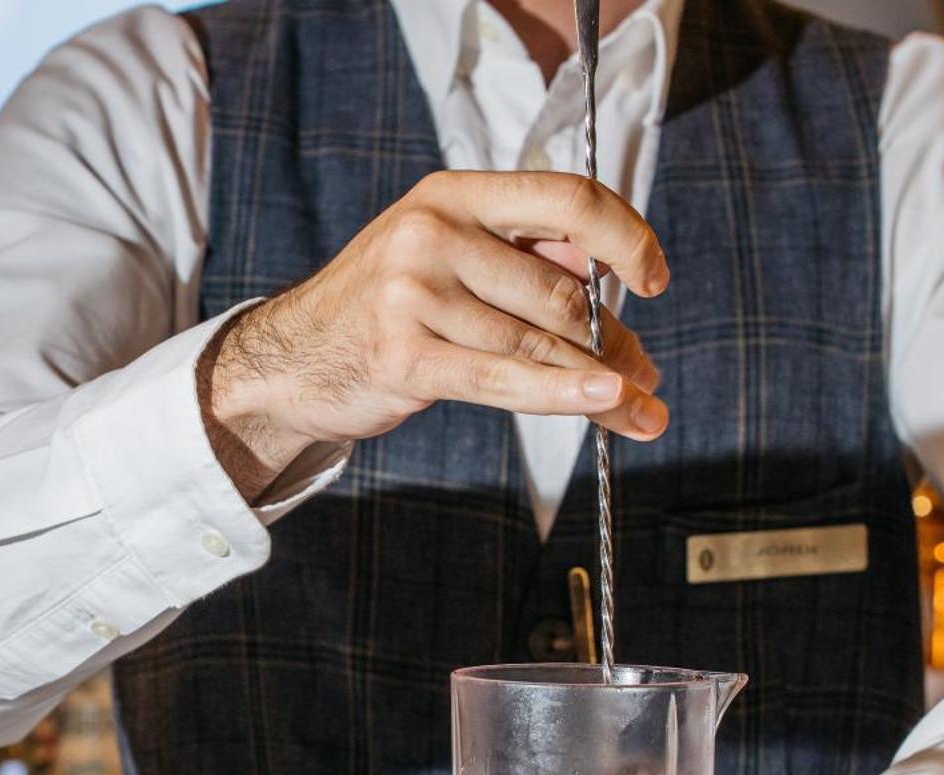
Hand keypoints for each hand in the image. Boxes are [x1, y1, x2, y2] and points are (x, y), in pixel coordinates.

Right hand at [198, 170, 671, 497]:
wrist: (290, 359)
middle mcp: (432, 233)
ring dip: (603, 381)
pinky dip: (564, 394)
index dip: (625, 236)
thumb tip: (612, 273)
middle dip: (615, 338)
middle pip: (561, 288)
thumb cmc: (378, 308)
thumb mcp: (441, 253)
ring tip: (639, 410)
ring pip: (539, 342)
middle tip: (645, 375)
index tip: (653, 276)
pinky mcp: (404, 357)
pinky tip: (606, 401)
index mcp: (453, 195)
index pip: (566, 199)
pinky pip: (504, 379)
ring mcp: (413, 295)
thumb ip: (520, 253)